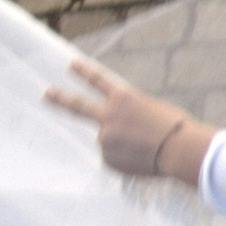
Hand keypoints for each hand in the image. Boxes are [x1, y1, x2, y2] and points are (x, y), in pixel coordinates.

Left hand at [45, 56, 206, 184]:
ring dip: (123, 145)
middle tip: (46, 93)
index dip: (84, 72)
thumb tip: (120, 132)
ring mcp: (105, 138)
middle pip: (78, 106)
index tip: (71, 65)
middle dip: (60, 98)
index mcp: (123, 98)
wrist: (179, 150)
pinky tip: (142, 160)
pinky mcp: (107, 159)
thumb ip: (128, 115)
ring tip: (146, 149)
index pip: (99, 80)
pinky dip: (126, 160)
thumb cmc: (174, 128)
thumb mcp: (151, 109)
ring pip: (109, 141)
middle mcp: (108, 116)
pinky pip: (114, 159)